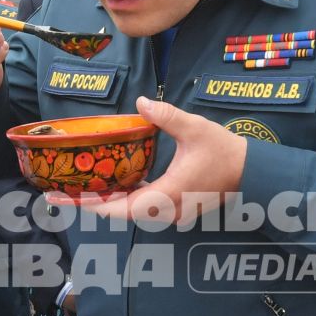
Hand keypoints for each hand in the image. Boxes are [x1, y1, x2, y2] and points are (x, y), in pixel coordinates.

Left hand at [71, 96, 245, 222]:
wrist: (251, 171)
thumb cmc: (225, 151)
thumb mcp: (195, 128)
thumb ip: (166, 116)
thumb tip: (141, 102)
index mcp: (170, 193)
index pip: (125, 210)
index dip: (96, 207)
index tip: (72, 200)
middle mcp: (169, 209)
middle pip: (123, 214)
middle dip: (94, 205)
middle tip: (64, 193)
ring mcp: (174, 212)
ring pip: (134, 213)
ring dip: (110, 204)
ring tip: (82, 190)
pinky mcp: (178, 209)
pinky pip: (146, 209)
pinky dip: (128, 200)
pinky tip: (115, 185)